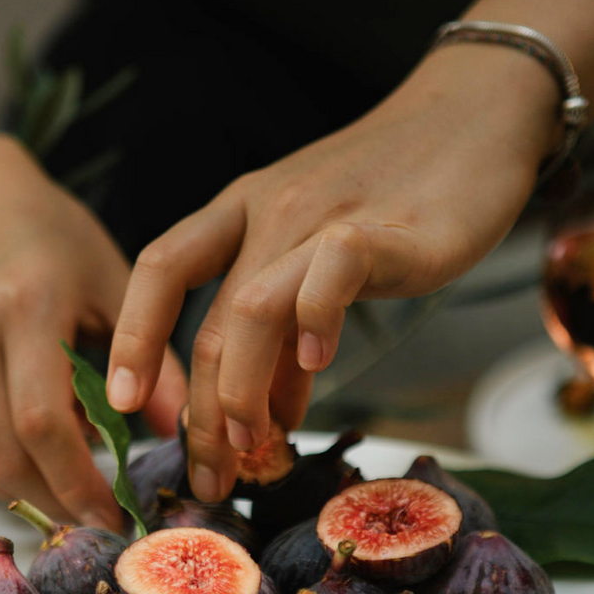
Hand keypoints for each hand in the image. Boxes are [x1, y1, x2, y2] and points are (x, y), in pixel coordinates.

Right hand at [0, 136, 187, 528]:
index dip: (79, 481)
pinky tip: (40, 462)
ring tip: (78, 497)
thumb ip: (151, 359)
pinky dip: (3, 466)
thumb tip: (179, 431)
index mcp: (26, 306)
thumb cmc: (56, 238)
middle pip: (6, 454)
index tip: (117, 516)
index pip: (44, 420)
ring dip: (32, 492)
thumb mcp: (118, 282)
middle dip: (58, 503)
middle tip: (102, 524)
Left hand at [107, 44, 560, 500]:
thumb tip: (271, 414)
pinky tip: (320, 362)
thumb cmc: (390, 194)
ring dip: (241, 390)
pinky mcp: (382, 229)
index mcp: (240, 212)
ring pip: (252, 310)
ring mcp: (320, 217)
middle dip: (198, 412)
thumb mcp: (314, 257)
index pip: (161, 271)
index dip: (132, 337)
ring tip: (251, 443)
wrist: (472, 117)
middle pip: (207, 322)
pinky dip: (316, 323)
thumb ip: (287, 332)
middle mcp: (267, 211)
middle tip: (210, 477)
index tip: (121, 403)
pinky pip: (330, 275)